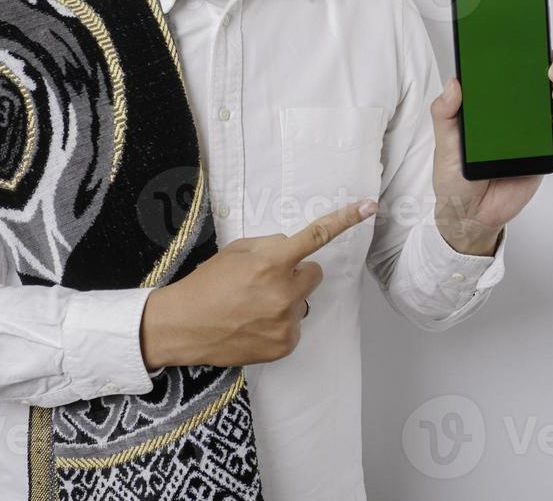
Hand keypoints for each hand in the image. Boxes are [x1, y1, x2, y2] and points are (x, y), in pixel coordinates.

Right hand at [141, 198, 377, 368]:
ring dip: (285, 300)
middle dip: (296, 274)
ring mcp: (287, 322)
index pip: (316, 236)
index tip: (369, 207)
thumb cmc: (207, 284)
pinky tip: (254, 324)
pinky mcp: (285, 345)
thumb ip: (269, 246)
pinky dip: (279, 323)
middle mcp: (284, 293)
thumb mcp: (236, 251)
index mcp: (271, 263)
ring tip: (252, 307)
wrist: (184, 326)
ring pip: (302, 300)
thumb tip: (292, 248)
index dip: (344, 220)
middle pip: (313, 273)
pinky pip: (294, 325)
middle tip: (264, 281)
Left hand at [429, 49, 552, 254]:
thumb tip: (455, 82)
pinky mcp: (543, 144)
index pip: (509, 63)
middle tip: (550, 70)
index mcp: (488, 97)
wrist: (471, 213)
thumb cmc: (454, 174)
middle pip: (543, 70)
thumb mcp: (444, 140)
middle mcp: (513, 104)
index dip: (521, 45)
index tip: (528, 36)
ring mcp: (530, 122)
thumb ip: (445, 112)